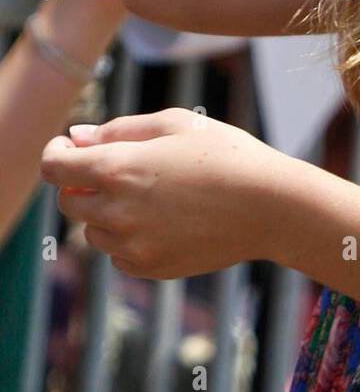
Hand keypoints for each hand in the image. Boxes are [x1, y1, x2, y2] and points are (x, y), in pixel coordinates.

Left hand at [40, 108, 283, 278]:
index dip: (58, 154)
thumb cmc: (227, 154)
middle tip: (119, 169)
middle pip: (69, 202)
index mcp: (117, 168)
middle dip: (82, 184)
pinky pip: (119, 255)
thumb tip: (77, 138)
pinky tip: (165, 220)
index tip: (70, 149)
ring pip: (93, 231)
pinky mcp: (150, 267)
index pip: (55, 167)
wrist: (270, 205)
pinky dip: (129, 238)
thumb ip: (119, 129)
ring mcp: (132, 245)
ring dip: (106, 213)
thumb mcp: (175, 124)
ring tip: (153, 195)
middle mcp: (116, 211)